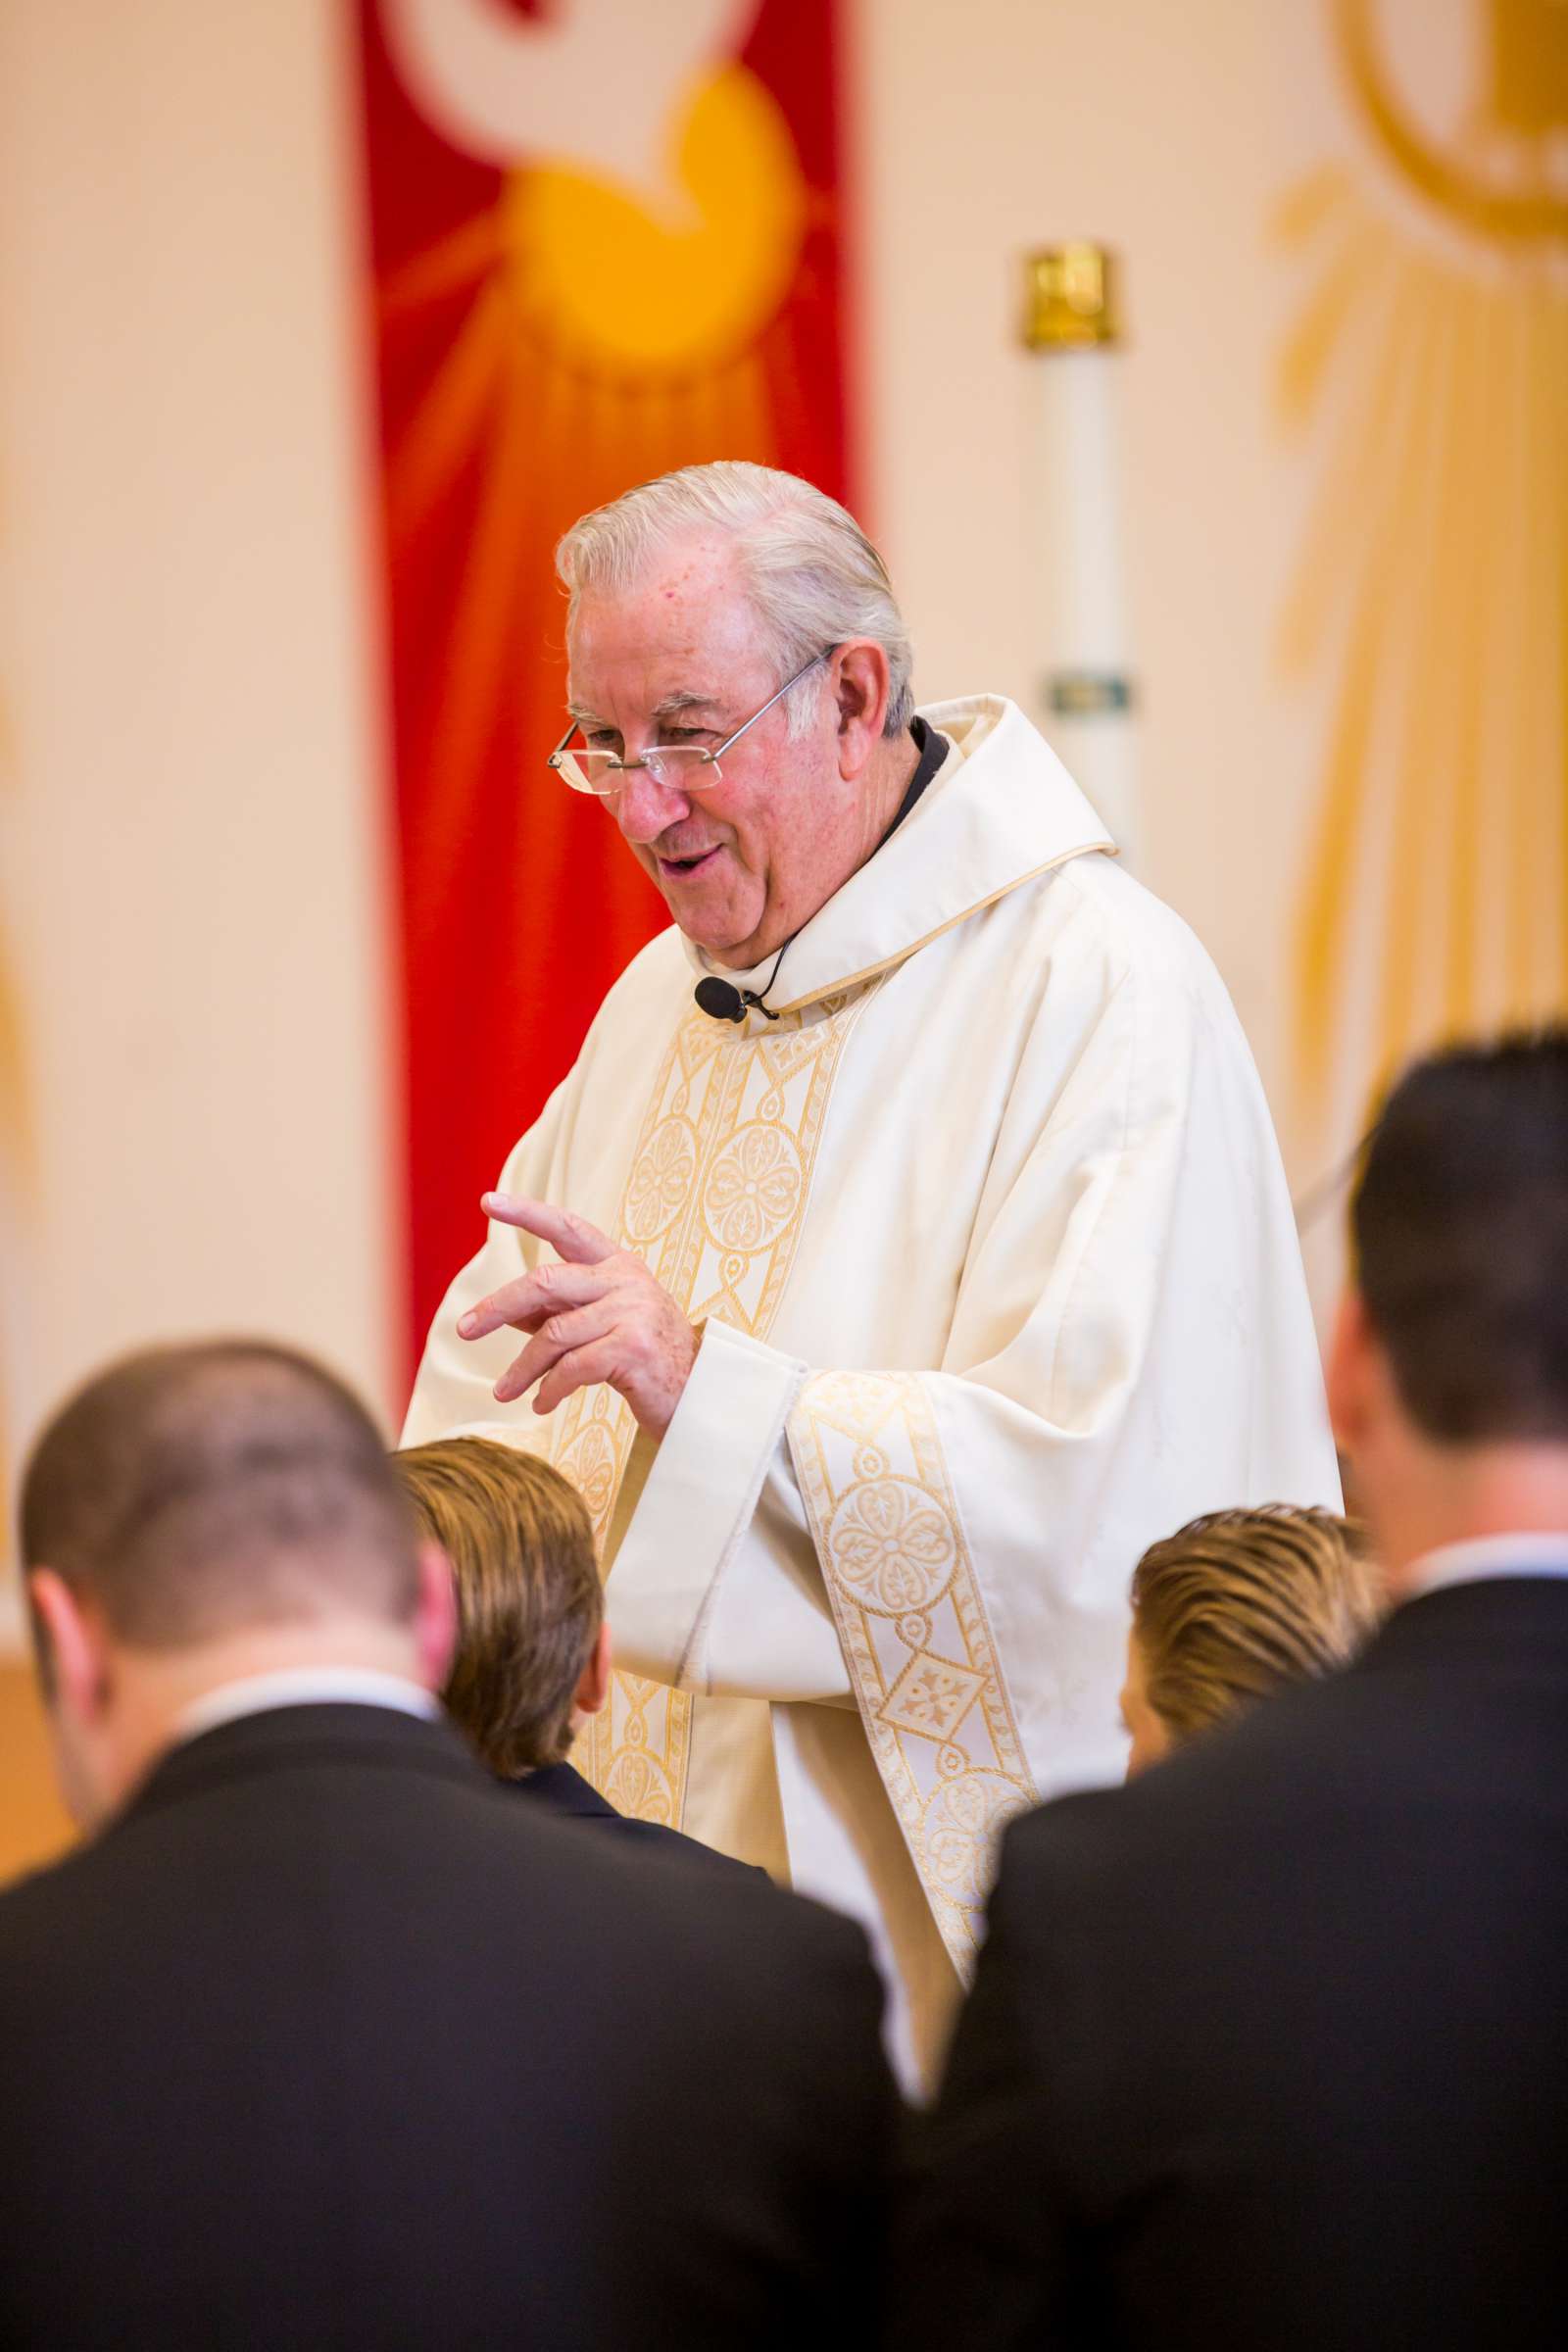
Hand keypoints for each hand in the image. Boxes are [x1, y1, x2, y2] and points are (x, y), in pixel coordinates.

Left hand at [456, 1194, 698, 1437]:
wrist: (699, 1394)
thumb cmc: (643, 1356)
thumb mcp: (602, 1324)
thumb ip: (559, 1312)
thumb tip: (503, 1312)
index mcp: (618, 1265)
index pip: (568, 1228)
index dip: (528, 1213)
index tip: (489, 1201)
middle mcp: (626, 1280)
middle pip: (545, 1282)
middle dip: (498, 1306)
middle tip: (464, 1329)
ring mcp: (632, 1312)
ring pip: (553, 1334)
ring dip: (522, 1368)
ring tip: (503, 1392)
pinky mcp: (633, 1348)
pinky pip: (572, 1367)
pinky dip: (549, 1389)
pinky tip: (541, 1403)